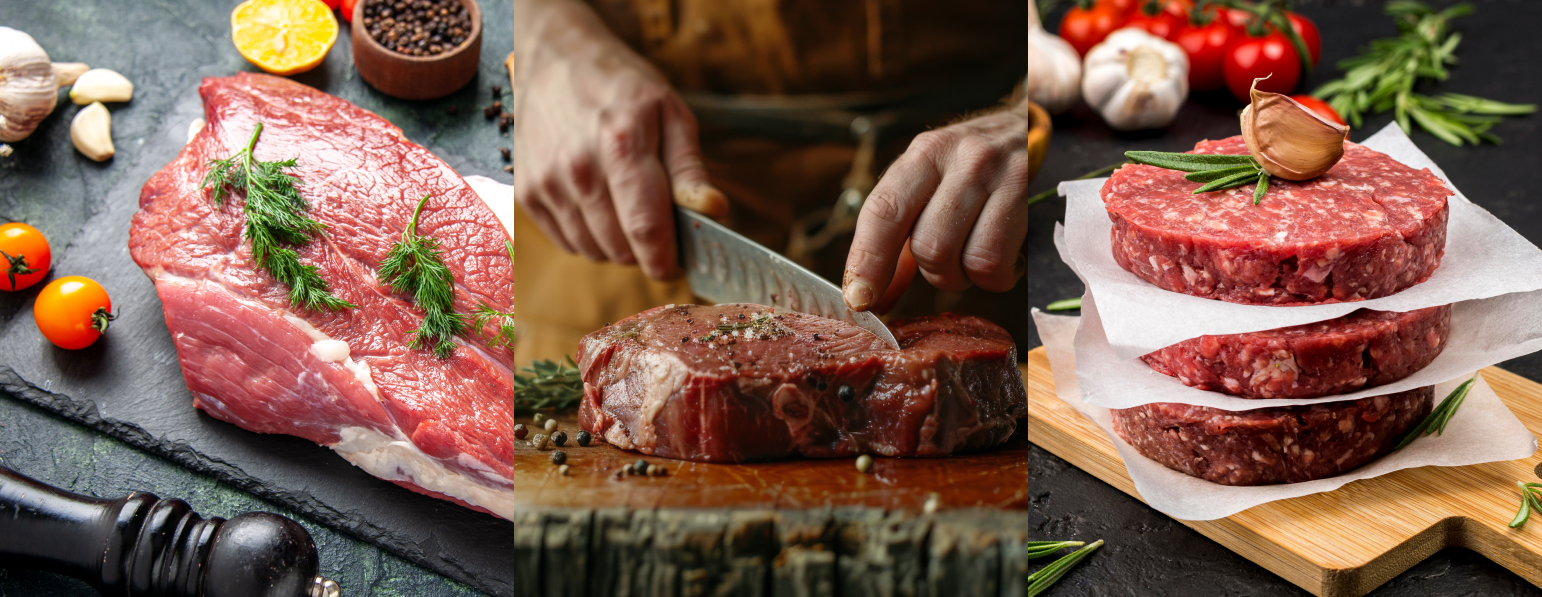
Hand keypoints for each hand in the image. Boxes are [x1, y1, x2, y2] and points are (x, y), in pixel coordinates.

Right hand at [511, 0, 725, 279]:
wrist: (553, 59)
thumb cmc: (620, 86)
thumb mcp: (669, 112)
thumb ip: (689, 168)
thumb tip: (713, 211)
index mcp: (622, 143)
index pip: (645, 227)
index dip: (665, 259)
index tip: (676, 266)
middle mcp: (578, 168)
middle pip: (620, 248)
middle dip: (645, 248)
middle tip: (655, 224)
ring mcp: (547, 182)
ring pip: (593, 251)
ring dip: (616, 245)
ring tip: (625, 207)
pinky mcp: (527, 192)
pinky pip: (567, 242)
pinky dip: (588, 236)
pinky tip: (597, 204)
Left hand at [842, 104, 1028, 311]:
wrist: (1033, 128)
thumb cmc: (974, 168)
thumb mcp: (931, 189)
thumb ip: (898, 246)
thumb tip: (870, 298)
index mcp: (923, 155)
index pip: (883, 211)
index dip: (868, 261)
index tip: (860, 298)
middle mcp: (959, 158)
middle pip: (928, 245)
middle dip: (935, 273)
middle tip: (948, 265)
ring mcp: (999, 173)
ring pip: (966, 258)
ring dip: (964, 277)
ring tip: (974, 259)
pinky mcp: (1028, 194)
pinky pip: (999, 263)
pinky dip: (996, 278)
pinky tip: (1004, 259)